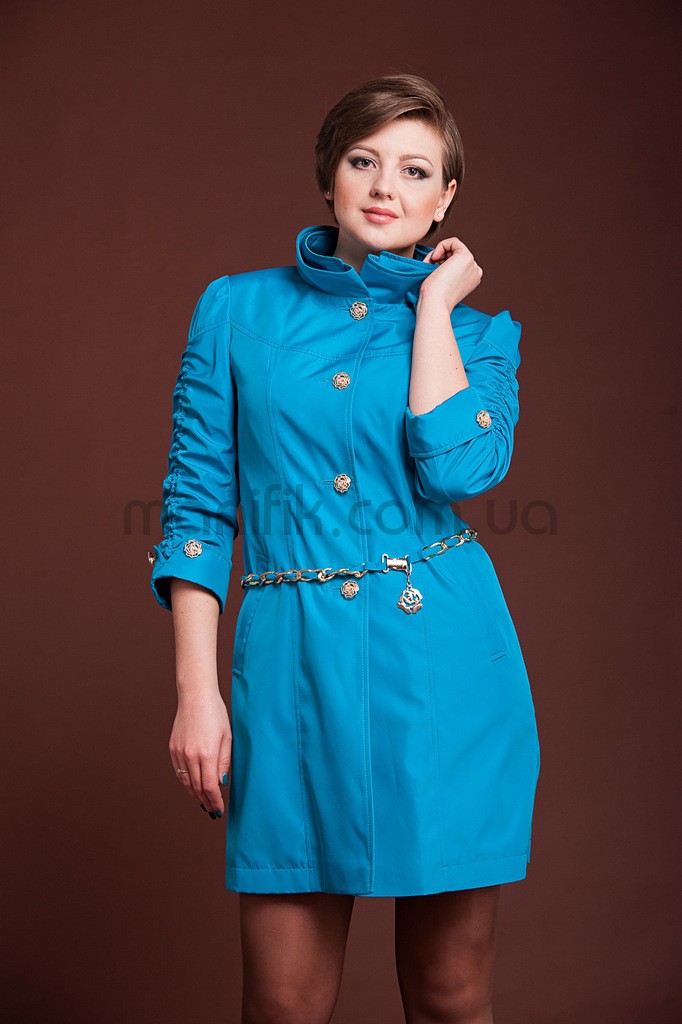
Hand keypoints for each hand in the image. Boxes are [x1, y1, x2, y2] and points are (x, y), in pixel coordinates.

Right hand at [169, 691, 232, 819]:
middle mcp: (190, 755)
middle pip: (197, 787)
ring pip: (186, 782)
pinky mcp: (173, 748)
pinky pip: (178, 772)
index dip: (215, 800)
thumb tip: (221, 782)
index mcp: (207, 753)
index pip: (209, 786)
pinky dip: (185, 782)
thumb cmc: (215, 713)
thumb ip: (224, 761)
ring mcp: (179, 752)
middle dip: (205, 800)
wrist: (195, 696)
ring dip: (194, 794)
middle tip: (212, 810)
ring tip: (203, 801)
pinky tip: (192, 786)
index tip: (219, 809)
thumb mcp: (227, 737)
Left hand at [420, 236, 482, 311]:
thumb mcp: (443, 281)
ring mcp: (473, 265)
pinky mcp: (466, 257)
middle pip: (455, 255)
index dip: (441, 263)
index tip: (432, 271)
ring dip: (438, 254)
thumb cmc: (433, 296)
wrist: (435, 302)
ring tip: (430, 265)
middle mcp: (475, 272)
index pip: (456, 263)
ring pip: (453, 248)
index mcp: (471, 280)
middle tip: (429, 267)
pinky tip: (435, 257)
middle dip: (440, 258)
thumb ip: (445, 270)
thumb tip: (437, 258)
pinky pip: (453, 241)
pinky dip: (441, 246)